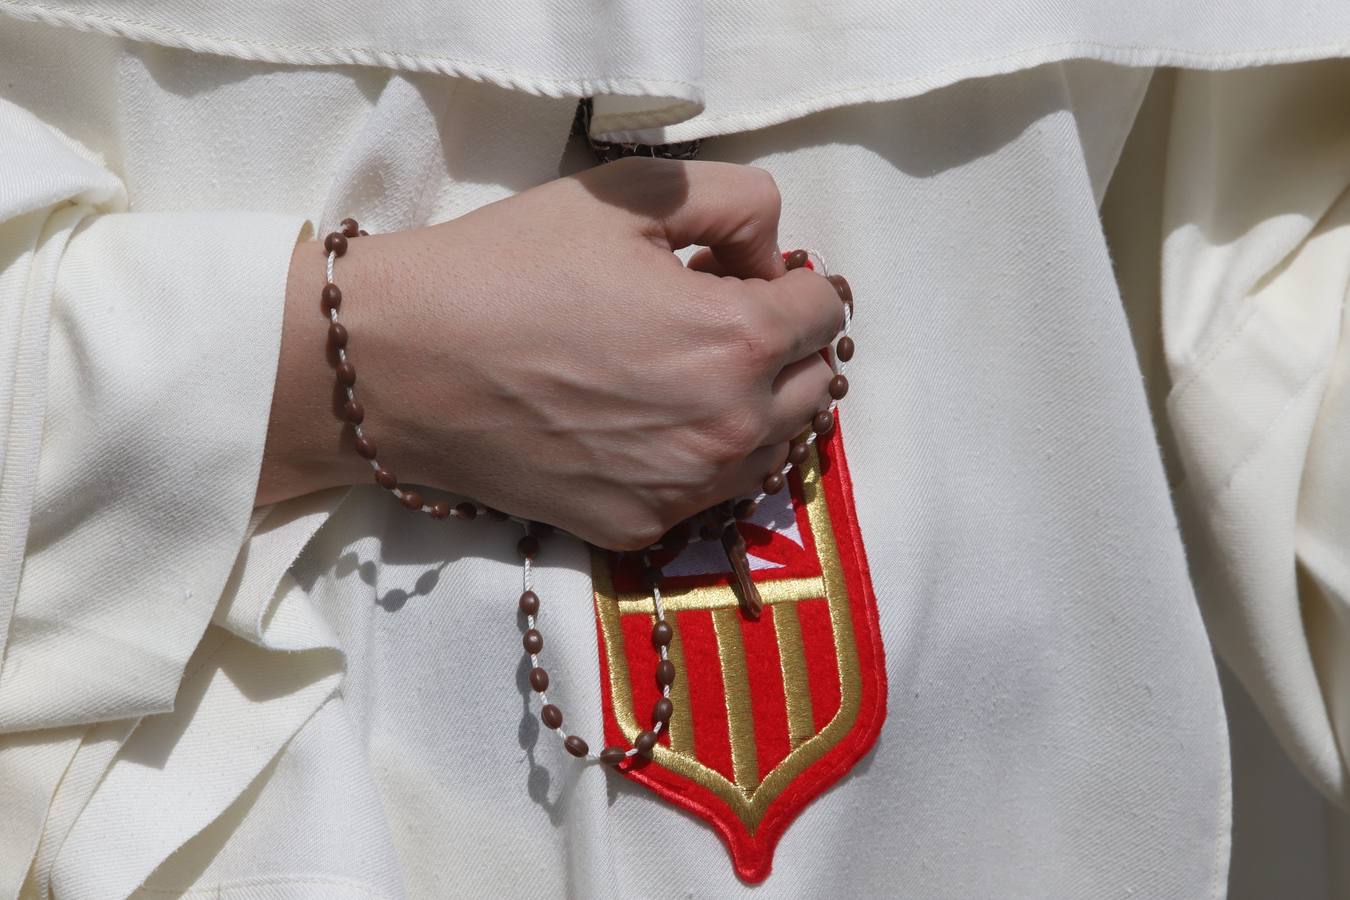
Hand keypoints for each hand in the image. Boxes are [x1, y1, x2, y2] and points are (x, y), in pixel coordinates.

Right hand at [260, 157, 843, 549]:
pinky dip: (698, 457)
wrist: (402, 363)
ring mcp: (685, 491)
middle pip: (815, 387)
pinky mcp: (639, 530)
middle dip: (783, 346)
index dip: (787, 280)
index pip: (826, 312)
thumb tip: (774, 259)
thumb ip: (739, 202)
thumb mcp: (628, 192)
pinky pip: (708, 493)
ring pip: (773, 448)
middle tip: (716, 320)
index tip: (732, 273)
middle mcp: (729, 429)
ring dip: (754, 406)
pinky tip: (640, 424)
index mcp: (738, 340)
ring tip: (682, 373)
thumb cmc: (509, 267)